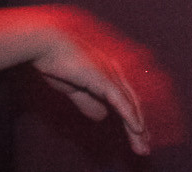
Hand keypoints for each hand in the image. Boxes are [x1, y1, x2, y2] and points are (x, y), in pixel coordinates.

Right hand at [30, 7, 182, 155]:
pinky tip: (137, 128)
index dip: (134, 118)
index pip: (128, 100)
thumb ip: (88, 102)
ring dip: (137, 127)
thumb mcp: (74, 88)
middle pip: (133, 104)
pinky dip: (129, 114)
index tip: (139, 135)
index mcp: (110, 74)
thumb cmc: (57, 62)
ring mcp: (111, 74)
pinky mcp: (102, 77)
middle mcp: (116, 73)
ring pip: (130, 104)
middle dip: (140, 127)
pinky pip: (120, 100)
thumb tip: (102, 117)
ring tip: (143, 145)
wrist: (46, 43)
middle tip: (145, 147)